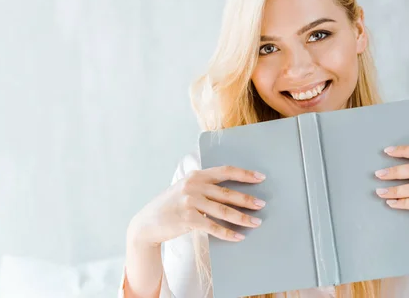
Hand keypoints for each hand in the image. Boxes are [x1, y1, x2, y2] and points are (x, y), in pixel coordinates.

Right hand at [129, 166, 266, 246]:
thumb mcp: (185, 189)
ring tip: (255, 223)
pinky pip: (212, 227)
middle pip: (227, 192)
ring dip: (242, 218)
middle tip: (262, 205)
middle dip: (247, 199)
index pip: (225, 171)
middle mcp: (193, 186)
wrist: (146, 224)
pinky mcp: (187, 219)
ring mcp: (189, 201)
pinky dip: (227, 233)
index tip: (260, 177)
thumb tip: (232, 194)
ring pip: (223, 210)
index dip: (244, 174)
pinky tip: (238, 236)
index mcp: (196, 175)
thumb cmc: (171, 206)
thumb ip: (204, 187)